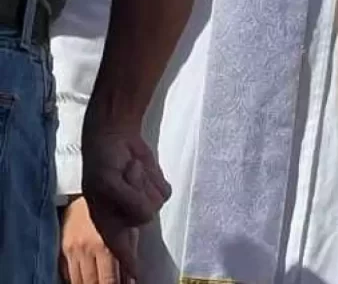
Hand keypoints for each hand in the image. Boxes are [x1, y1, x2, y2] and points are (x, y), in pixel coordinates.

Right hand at [60, 196, 135, 283]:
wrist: (85, 195)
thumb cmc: (111, 209)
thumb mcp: (126, 227)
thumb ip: (129, 253)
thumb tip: (133, 277)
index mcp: (105, 244)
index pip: (110, 278)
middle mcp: (87, 249)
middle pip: (94, 282)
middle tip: (112, 283)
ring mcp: (72, 251)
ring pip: (79, 281)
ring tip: (99, 281)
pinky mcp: (62, 250)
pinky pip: (67, 274)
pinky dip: (76, 280)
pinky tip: (85, 279)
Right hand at [81, 126, 169, 279]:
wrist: (114, 137)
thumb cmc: (103, 163)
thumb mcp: (108, 184)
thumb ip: (128, 202)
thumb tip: (148, 215)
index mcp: (108, 223)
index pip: (120, 250)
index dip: (129, 266)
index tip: (137, 279)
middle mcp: (126, 218)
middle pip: (144, 220)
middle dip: (135, 194)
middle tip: (124, 174)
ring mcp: (142, 204)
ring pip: (156, 203)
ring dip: (143, 181)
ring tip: (129, 171)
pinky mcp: (155, 191)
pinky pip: (164, 191)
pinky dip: (153, 177)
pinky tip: (140, 169)